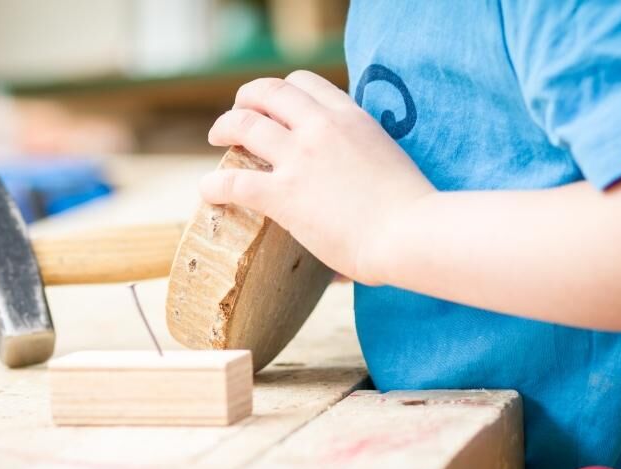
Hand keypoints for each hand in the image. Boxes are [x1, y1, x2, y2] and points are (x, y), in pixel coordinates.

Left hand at [200, 70, 434, 284]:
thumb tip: (365, 201)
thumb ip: (367, 167)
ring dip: (225, 126)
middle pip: (270, 92)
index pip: (306, 83)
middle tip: (239, 112)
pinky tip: (208, 192)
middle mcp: (322, 128)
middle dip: (248, 97)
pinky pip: (235, 182)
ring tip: (216, 137)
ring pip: (244, 125)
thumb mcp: (389, 165)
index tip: (277, 106)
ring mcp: (300, 159)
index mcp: (351, 117)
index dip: (284, 91)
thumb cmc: (413, 211)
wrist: (411, 233)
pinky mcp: (284, 194)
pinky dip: (214, 185)